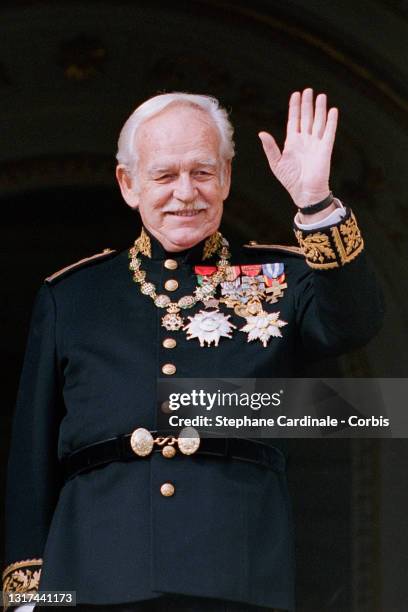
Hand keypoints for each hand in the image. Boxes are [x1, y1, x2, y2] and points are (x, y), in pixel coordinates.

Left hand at [259, 88, 337, 208]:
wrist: (304, 192)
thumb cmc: (290, 180)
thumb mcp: (276, 163)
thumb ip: (270, 147)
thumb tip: (261, 133)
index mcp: (292, 142)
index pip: (294, 120)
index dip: (295, 107)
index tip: (296, 94)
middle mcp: (305, 140)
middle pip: (306, 117)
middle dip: (307, 104)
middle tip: (308, 90)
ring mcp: (316, 143)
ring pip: (318, 122)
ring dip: (320, 109)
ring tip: (321, 96)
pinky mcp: (325, 149)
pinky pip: (329, 132)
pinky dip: (331, 122)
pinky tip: (333, 111)